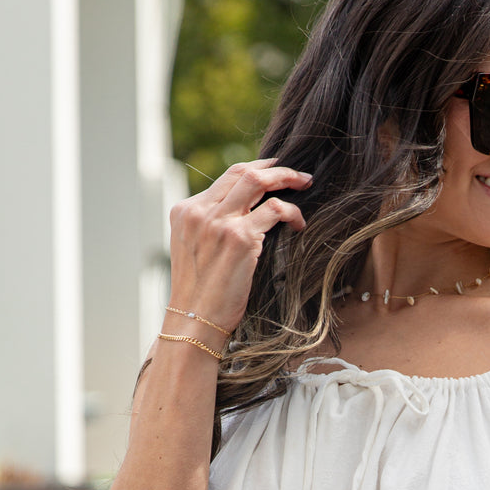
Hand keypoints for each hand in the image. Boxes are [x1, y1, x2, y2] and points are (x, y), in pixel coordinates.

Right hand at [166, 157, 311, 337]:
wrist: (194, 321)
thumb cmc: (200, 295)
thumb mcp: (194, 251)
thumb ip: (210, 228)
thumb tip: (244, 214)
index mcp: (185, 211)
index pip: (225, 178)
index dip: (254, 170)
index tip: (274, 172)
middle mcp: (199, 212)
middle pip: (242, 172)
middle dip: (275, 168)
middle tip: (298, 174)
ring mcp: (218, 222)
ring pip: (258, 182)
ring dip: (287, 179)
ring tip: (305, 185)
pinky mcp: (239, 238)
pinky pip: (274, 210)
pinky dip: (292, 212)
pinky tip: (299, 224)